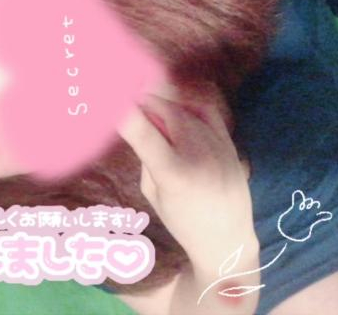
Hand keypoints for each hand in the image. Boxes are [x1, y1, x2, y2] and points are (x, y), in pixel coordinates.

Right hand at [118, 95, 257, 269]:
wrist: (227, 237)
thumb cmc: (183, 223)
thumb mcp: (152, 194)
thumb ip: (145, 158)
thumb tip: (138, 128)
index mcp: (172, 173)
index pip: (141, 131)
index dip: (123, 111)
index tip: (108, 101)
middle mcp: (196, 153)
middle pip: (163, 110)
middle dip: (141, 103)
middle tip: (126, 103)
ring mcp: (216, 144)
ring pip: (182, 108)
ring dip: (161, 105)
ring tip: (148, 109)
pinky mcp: (229, 142)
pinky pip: (205, 111)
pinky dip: (186, 105)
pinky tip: (176, 111)